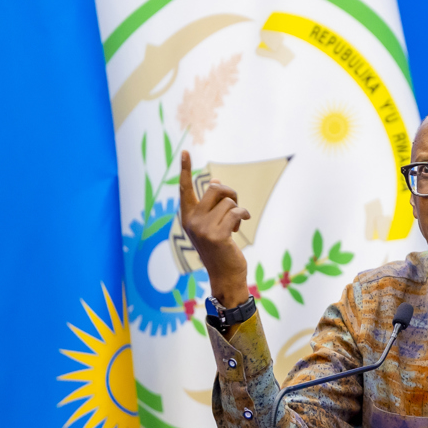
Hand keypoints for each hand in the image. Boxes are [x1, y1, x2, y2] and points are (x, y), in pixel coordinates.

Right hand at [178, 150, 251, 307]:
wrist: (224, 275)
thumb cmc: (220, 247)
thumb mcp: (212, 224)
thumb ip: (211, 205)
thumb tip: (217, 181)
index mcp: (187, 216)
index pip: (185, 189)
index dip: (185, 170)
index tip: (184, 152)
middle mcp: (191, 221)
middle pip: (216, 189)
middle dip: (230, 194)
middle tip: (235, 207)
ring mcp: (202, 228)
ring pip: (229, 201)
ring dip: (237, 211)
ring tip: (234, 225)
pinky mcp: (216, 235)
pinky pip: (236, 212)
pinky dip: (243, 216)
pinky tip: (239, 228)